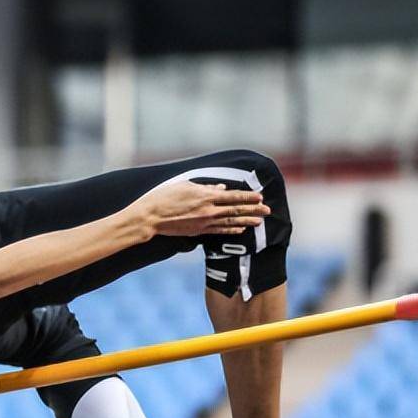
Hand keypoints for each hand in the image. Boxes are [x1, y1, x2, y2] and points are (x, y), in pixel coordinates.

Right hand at [133, 181, 269, 237]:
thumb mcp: (185, 185)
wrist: (149, 217)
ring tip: (259, 222)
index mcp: (206, 196)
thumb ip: (206, 187)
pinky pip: (218, 230)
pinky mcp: (197, 231)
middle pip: (236, 210)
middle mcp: (208, 210)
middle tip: (267, 210)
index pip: (233, 196)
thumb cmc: (164, 197)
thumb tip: (222, 189)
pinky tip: (239, 229)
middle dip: (253, 210)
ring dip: (246, 221)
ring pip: (230, 222)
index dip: (248, 197)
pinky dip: (231, 229)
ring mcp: (203, 222)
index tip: (260, 197)